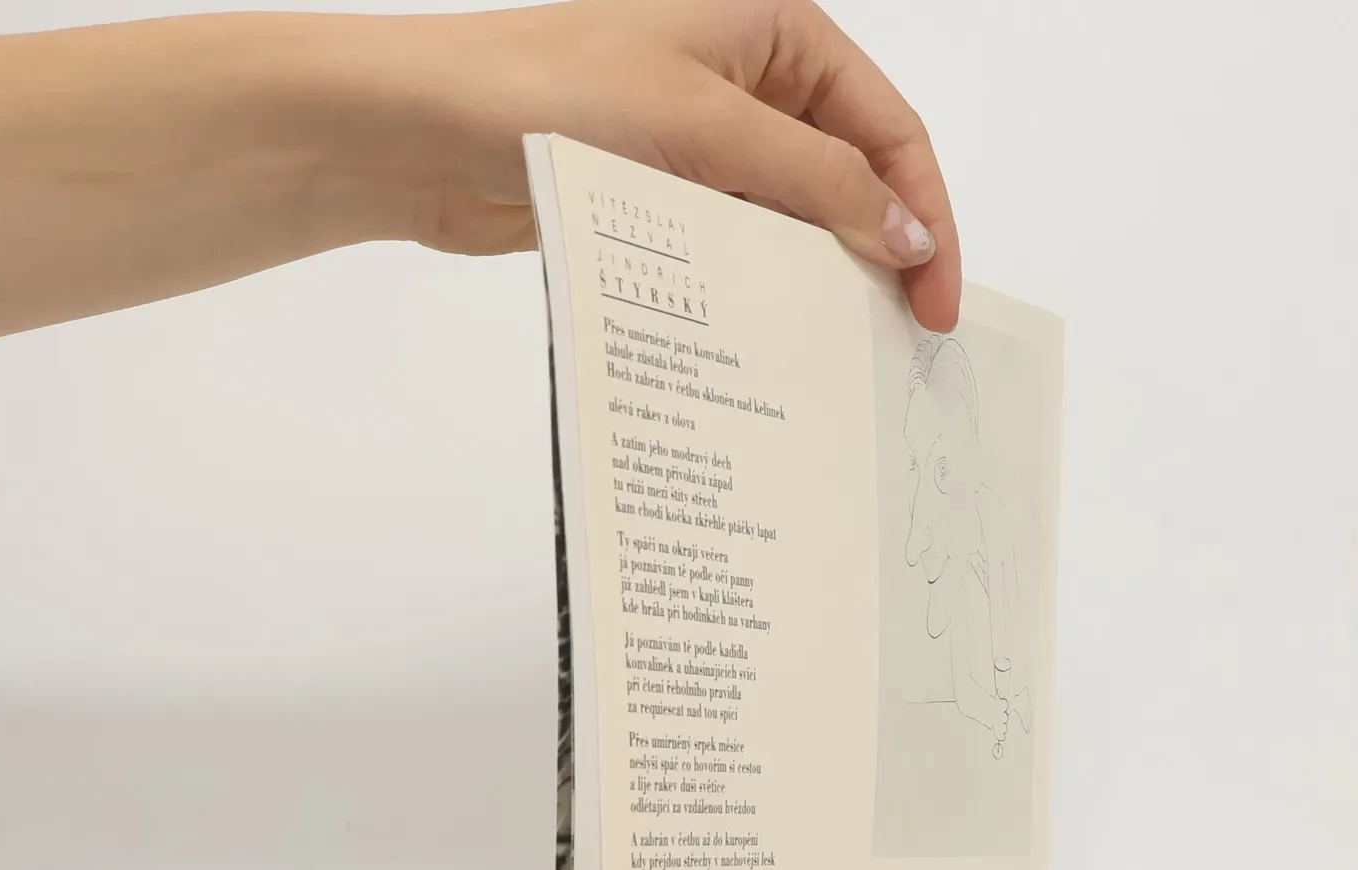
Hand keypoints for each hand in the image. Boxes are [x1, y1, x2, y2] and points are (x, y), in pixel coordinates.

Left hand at [377, 1, 960, 328]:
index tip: (935, 301)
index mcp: (778, 27)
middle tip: (905, 340)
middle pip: (855, 175)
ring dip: (822, 277)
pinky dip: (766, 286)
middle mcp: (752, 74)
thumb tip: (906, 236)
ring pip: (800, 216)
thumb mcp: (709, 130)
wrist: (422, 129)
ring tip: (845, 349)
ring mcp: (710, 135)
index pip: (889, 130)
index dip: (925, 216)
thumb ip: (821, 184)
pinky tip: (778, 335)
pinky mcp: (671, 189)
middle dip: (884, 252)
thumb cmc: (547, 90)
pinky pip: (745, 243)